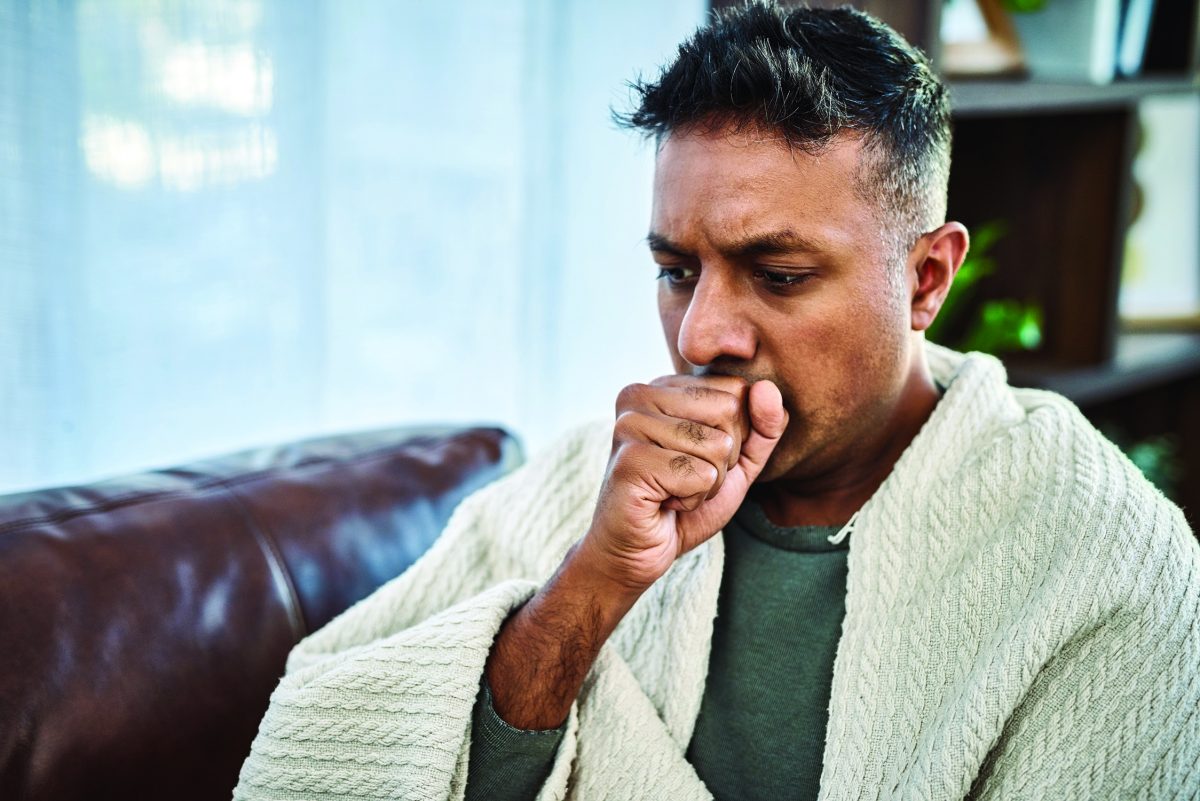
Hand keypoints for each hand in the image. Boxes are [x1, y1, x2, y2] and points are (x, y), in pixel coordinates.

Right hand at [579, 375, 787, 594]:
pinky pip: (700, 476)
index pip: (736, 390)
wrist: (636, 550)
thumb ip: (761, 427)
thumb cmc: (683, 502)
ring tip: (672, 491)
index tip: (696, 458)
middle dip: (723, 459)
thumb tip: (767, 388)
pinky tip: (664, 503)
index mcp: (662, 386)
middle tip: (685, 478)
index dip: (734, 435)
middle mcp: (639, 396)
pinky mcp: (631, 460)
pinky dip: (692, 500)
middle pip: (728, 411)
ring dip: (707, 484)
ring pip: (717, 446)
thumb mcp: (736, 463)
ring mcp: (630, 425)